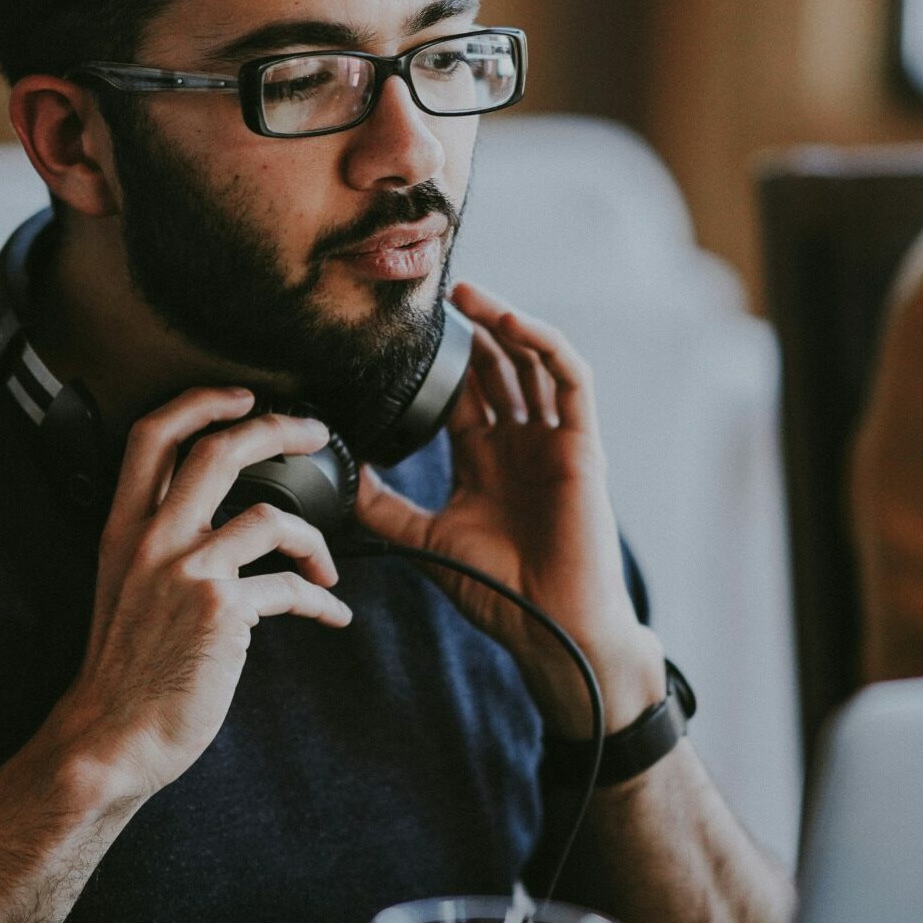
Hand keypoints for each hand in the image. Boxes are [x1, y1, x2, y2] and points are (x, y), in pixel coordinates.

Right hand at [46, 388, 351, 807]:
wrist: (112, 738)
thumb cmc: (126, 669)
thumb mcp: (124, 587)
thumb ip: (161, 544)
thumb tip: (220, 520)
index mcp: (125, 528)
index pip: (151, 436)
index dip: (200, 401)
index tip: (242, 395)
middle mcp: (152, 540)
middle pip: (218, 450)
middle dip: (277, 427)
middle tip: (314, 431)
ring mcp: (187, 572)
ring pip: (271, 516)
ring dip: (316, 540)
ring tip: (329, 566)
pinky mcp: (221, 611)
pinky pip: (290, 588)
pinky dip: (321, 601)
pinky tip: (332, 615)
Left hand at [354, 283, 664, 737]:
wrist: (552, 628)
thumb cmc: (499, 591)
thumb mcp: (425, 540)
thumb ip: (384, 506)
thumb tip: (340, 474)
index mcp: (485, 458)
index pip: (464, 391)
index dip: (441, 358)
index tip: (405, 329)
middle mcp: (521, 442)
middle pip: (498, 366)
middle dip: (471, 329)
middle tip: (437, 295)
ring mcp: (553, 440)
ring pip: (533, 362)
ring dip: (504, 323)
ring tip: (468, 295)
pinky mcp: (583, 444)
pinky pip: (572, 379)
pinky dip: (546, 345)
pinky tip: (512, 324)